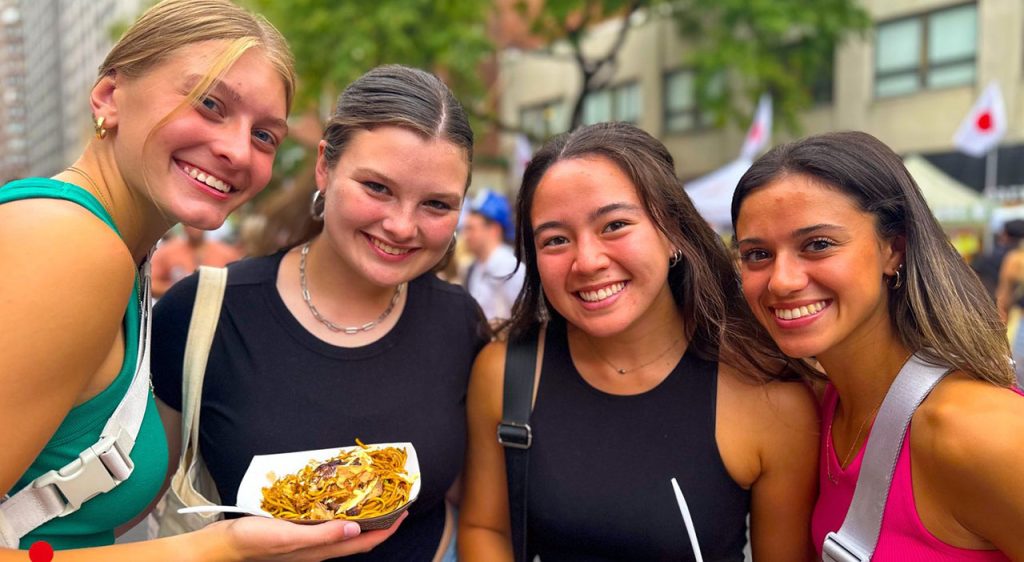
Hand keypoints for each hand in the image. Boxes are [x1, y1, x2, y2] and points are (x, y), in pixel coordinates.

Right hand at [212, 511, 406, 560]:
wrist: (223, 546)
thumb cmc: (253, 542)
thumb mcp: (288, 536)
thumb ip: (321, 535)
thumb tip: (356, 530)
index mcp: (321, 551)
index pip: (364, 543)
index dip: (387, 529)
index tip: (404, 510)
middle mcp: (319, 548)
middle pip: (359, 538)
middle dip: (381, 521)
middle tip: (394, 499)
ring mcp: (309, 541)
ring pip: (345, 530)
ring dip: (363, 516)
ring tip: (373, 495)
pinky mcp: (298, 532)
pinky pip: (328, 523)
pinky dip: (341, 511)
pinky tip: (338, 497)